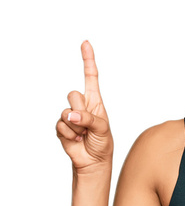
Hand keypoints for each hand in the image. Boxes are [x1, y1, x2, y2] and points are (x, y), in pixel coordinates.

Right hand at [56, 40, 113, 171]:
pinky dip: (70, 134)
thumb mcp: (103, 129)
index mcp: (95, 101)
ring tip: (84, 135)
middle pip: (73, 95)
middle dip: (81, 111)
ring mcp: (70, 116)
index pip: (91, 77)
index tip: (85, 43)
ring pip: (66, 112)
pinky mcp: (62, 127)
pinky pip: (61, 125)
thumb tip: (71, 115)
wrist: (93, 162)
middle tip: (88, 125)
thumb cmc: (102, 143)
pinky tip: (77, 140)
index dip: (88, 60)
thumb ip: (89, 118)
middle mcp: (82, 106)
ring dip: (77, 126)